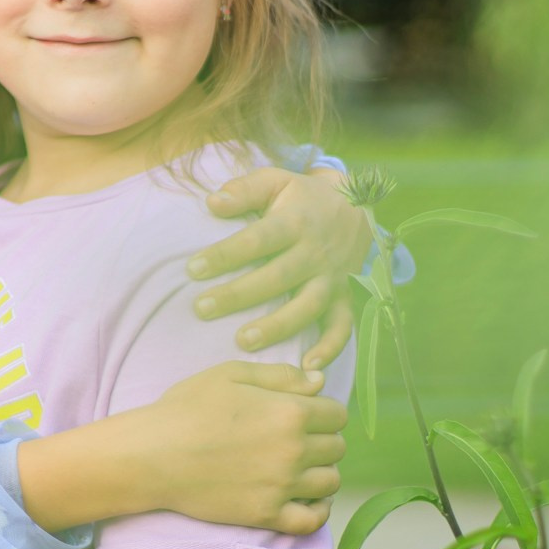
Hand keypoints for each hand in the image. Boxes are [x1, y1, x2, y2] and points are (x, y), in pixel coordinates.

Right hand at [128, 361, 347, 534]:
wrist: (152, 455)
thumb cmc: (186, 408)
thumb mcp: (230, 375)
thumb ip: (280, 376)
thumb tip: (320, 382)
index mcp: (290, 412)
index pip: (337, 415)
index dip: (324, 413)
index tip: (306, 415)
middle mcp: (294, 450)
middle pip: (337, 448)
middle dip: (323, 441)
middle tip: (297, 441)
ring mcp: (282, 486)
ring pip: (331, 482)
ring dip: (321, 473)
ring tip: (299, 469)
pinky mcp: (266, 514)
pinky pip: (312, 520)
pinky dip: (317, 511)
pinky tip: (306, 500)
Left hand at [195, 166, 375, 371]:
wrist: (356, 206)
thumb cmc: (302, 197)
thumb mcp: (276, 180)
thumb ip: (244, 190)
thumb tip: (212, 203)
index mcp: (295, 222)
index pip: (257, 240)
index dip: (225, 255)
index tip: (192, 269)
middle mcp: (315, 253)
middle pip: (276, 278)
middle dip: (238, 296)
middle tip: (202, 309)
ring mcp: (332, 278)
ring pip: (307, 307)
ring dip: (277, 327)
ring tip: (243, 342)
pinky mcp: (345, 297)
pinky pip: (342, 327)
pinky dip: (330, 349)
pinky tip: (308, 368)